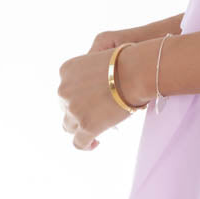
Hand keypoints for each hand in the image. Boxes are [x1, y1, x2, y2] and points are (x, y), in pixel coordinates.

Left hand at [57, 30, 142, 150]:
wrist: (136, 72)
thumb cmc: (126, 61)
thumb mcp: (99, 53)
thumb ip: (89, 70)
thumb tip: (94, 86)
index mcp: (66, 70)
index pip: (65, 89)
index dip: (77, 96)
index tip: (90, 100)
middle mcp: (63, 90)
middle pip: (65, 107)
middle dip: (78, 111)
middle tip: (96, 114)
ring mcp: (73, 109)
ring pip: (69, 126)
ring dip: (80, 128)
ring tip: (94, 130)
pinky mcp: (86, 126)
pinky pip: (79, 143)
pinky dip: (85, 145)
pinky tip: (95, 143)